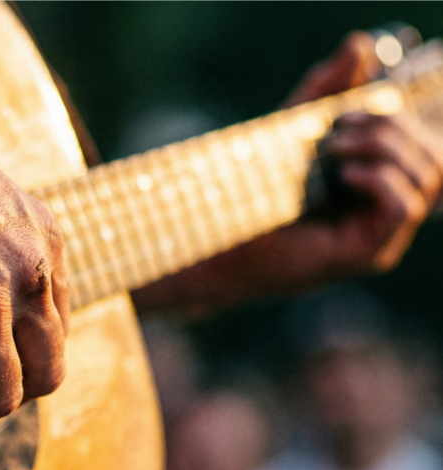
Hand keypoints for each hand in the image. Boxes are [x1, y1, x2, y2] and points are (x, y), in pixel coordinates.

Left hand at [133, 32, 442, 314]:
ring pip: (427, 177)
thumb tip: (361, 44)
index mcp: (378, 183)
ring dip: (386, 149)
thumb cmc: (252, 190)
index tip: (346, 111)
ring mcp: (381, 236)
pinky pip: (404, 207)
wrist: (219, 238)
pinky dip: (380, 178)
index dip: (397, 118)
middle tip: (341, 128)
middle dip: (392, 129)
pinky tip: (344, 172)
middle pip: (432, 157)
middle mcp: (386, 211)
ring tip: (336, 148)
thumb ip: (329, 89)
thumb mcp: (295, 128)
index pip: (421, 143)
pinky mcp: (367, 253)